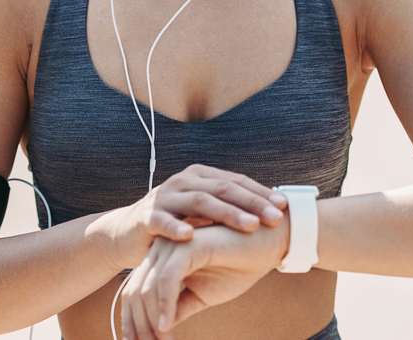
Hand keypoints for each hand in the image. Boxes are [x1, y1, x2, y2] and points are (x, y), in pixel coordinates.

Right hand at [96, 164, 285, 270]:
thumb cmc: (174, 224)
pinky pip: (162, 220)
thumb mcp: (202, 213)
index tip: (284, 206)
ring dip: (226, 214)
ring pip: (199, 202)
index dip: (260, 192)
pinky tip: (191, 236)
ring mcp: (164, 197)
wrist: (127, 235)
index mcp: (200, 177)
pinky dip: (176, 227)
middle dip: (252, 203)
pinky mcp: (146, 217)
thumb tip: (269, 213)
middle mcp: (183, 181)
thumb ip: (227, 209)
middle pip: (222, 189)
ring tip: (249, 226)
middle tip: (275, 218)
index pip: (235, 181)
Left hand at [119, 217, 289, 339]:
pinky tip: (166, 324)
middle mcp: (162, 248)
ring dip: (150, 322)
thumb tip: (159, 327)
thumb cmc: (239, 265)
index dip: (132, 322)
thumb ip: (179, 306)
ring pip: (147, 288)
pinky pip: (167, 279)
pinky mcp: (188, 246)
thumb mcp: (203, 294)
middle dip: (138, 326)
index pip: (135, 291)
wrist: (269, 243)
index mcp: (163, 258)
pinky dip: (164, 304)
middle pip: (134, 292)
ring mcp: (173, 244)